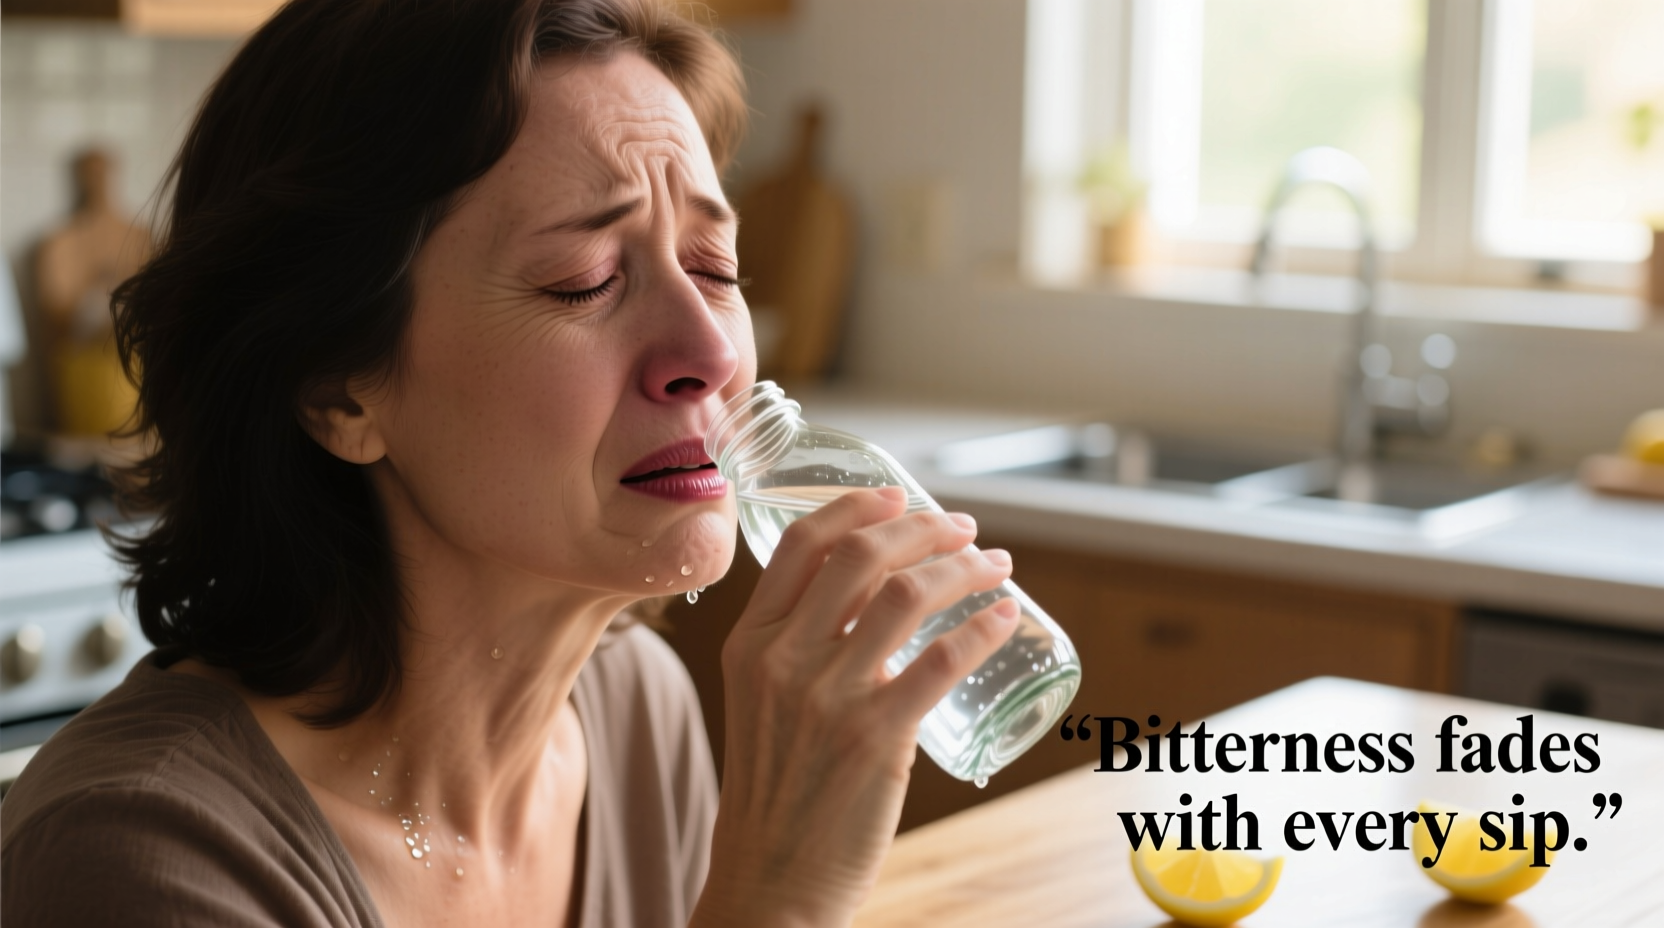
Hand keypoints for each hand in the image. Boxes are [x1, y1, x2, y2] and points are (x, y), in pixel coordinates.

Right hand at [692, 486, 1018, 927]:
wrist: (770, 883)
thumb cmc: (776, 794)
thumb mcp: (763, 703)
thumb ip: (799, 648)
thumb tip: (871, 599)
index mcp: (748, 643)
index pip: (799, 543)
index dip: (857, 506)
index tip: (900, 494)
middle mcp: (781, 658)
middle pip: (861, 556)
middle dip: (924, 527)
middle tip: (965, 529)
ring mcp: (827, 697)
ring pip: (907, 596)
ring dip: (963, 568)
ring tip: (995, 565)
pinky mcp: (875, 737)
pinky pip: (942, 660)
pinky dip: (984, 627)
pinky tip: (1006, 617)